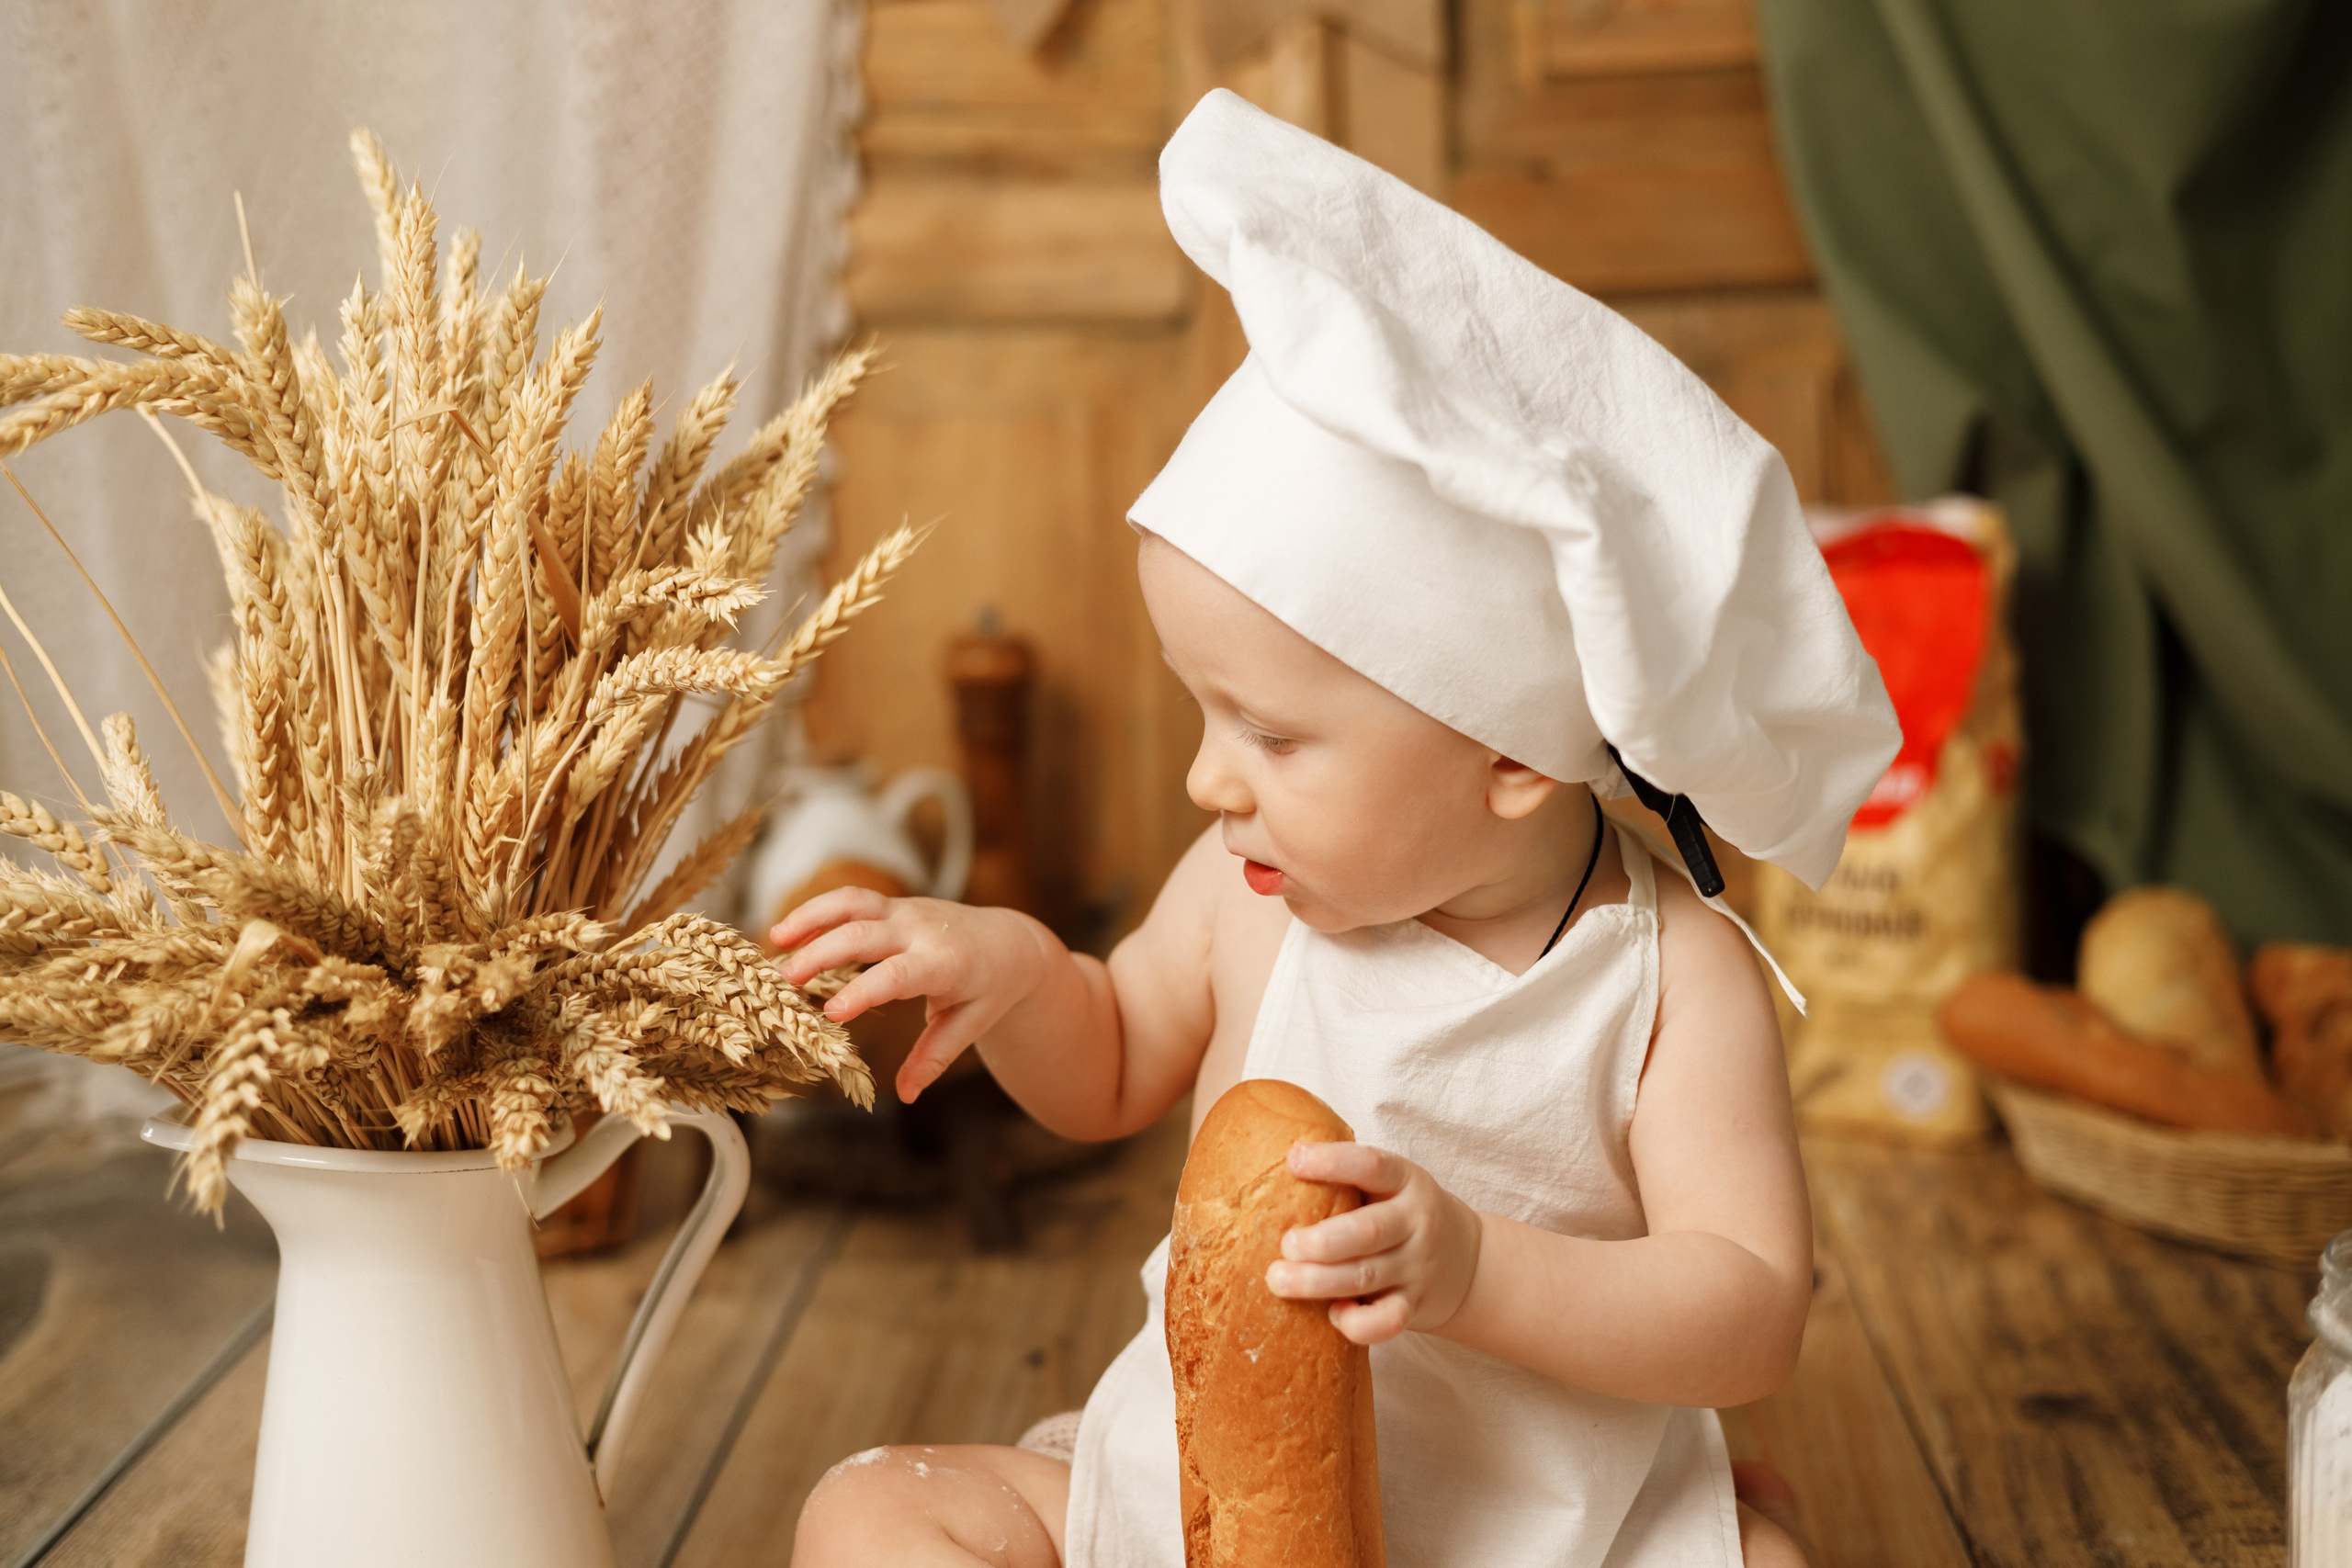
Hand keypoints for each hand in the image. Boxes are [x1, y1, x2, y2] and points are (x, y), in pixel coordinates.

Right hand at [772, 889, 1058, 1102]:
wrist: (1011, 942)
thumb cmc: (989, 989)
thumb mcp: (970, 1025)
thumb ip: (935, 1056)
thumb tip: (906, 1094)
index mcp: (944, 963)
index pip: (898, 975)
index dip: (863, 991)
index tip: (830, 1014)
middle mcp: (922, 930)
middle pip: (863, 934)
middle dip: (822, 955)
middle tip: (783, 983)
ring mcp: (906, 911)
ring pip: (853, 903)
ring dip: (812, 918)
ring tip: (774, 941)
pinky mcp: (893, 905)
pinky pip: (852, 900)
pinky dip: (818, 910)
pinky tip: (787, 932)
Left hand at [1264, 1143, 1483, 1344]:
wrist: (1469, 1262)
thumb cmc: (1402, 1215)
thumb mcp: (1389, 1186)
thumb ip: (1348, 1180)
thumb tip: (1268, 1171)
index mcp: (1405, 1181)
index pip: (1372, 1165)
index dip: (1333, 1161)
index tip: (1293, 1160)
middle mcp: (1415, 1222)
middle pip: (1368, 1231)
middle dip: (1321, 1241)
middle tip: (1285, 1245)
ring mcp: (1416, 1267)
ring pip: (1366, 1277)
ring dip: (1318, 1282)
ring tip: (1279, 1280)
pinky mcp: (1414, 1307)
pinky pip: (1386, 1322)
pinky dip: (1357, 1323)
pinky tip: (1333, 1314)